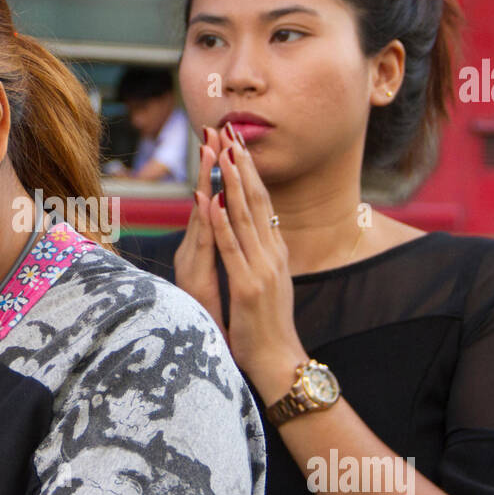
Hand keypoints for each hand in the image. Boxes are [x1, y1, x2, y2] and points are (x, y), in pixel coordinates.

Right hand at [172, 126, 227, 334]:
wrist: (241, 363)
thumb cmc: (235, 329)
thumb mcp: (230, 285)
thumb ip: (225, 257)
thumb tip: (230, 233)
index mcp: (203, 253)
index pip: (211, 204)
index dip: (215, 172)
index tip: (221, 140)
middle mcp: (195, 256)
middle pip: (203, 201)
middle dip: (208, 164)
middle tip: (213, 128)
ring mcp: (195, 266)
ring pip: (202, 215)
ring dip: (204, 179)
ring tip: (210, 147)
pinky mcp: (199, 281)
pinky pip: (205, 244)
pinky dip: (208, 219)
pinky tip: (208, 196)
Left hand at [186, 126, 308, 400]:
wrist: (281, 362)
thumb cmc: (269, 327)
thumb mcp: (268, 283)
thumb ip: (263, 256)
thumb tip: (262, 233)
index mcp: (275, 251)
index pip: (262, 202)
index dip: (250, 172)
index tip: (239, 144)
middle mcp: (272, 254)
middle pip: (256, 200)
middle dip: (242, 165)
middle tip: (231, 132)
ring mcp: (262, 269)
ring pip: (245, 217)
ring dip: (232, 183)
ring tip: (223, 153)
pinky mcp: (248, 287)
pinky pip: (232, 249)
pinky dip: (222, 223)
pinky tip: (212, 202)